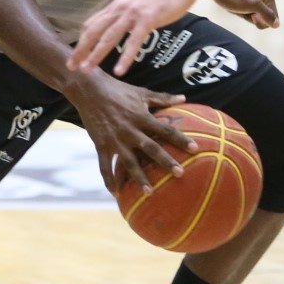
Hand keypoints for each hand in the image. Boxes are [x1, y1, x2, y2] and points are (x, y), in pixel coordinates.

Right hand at [67, 71, 196, 197]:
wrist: (88, 90)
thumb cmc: (118, 89)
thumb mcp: (141, 92)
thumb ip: (162, 98)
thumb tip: (184, 98)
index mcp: (141, 116)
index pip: (165, 129)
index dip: (181, 138)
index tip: (195, 148)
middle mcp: (130, 130)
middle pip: (151, 148)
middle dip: (166, 161)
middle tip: (180, 173)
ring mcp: (115, 139)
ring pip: (129, 162)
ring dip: (140, 178)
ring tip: (150, 192)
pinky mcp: (101, 145)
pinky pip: (105, 166)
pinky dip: (110, 180)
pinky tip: (116, 194)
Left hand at [68, 0, 200, 76]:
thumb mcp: (135, 5)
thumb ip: (123, 15)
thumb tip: (113, 28)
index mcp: (115, 6)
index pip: (91, 24)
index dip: (81, 41)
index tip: (75, 56)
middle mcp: (119, 9)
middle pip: (94, 31)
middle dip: (81, 50)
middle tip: (71, 66)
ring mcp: (132, 14)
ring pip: (109, 37)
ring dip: (96, 54)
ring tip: (87, 69)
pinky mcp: (147, 19)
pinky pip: (133, 41)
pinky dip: (125, 57)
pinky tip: (120, 70)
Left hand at [208, 0, 278, 28]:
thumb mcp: (252, 6)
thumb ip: (267, 14)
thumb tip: (277, 25)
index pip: (273, 20)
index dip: (261, 21)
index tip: (251, 13)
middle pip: (265, 19)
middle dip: (253, 19)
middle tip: (243, 10)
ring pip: (256, 17)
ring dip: (246, 16)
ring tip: (238, 8)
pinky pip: (248, 12)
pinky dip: (242, 14)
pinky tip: (235, 7)